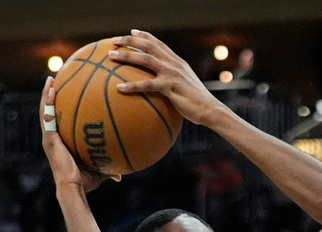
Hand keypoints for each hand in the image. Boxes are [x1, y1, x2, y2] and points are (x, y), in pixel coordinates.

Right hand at [39, 77, 115, 191]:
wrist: (73, 188)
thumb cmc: (86, 182)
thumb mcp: (99, 170)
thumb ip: (108, 168)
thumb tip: (120, 174)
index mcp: (62, 142)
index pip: (60, 121)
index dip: (60, 108)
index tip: (65, 94)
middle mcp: (53, 137)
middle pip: (50, 112)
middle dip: (52, 96)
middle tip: (57, 80)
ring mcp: (50, 137)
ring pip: (45, 111)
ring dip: (47, 94)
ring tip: (51, 78)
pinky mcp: (49, 138)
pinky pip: (47, 116)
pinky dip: (48, 102)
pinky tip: (52, 90)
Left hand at [109, 30, 224, 124]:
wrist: (211, 110)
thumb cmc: (198, 103)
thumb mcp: (187, 86)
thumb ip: (174, 81)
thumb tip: (162, 87)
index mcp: (178, 62)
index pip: (159, 43)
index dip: (144, 36)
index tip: (131, 32)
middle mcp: (174, 64)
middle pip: (148, 46)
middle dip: (129, 40)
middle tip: (113, 41)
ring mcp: (172, 74)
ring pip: (145, 59)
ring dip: (126, 56)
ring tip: (110, 56)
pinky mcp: (170, 87)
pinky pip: (146, 85)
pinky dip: (132, 85)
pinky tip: (119, 87)